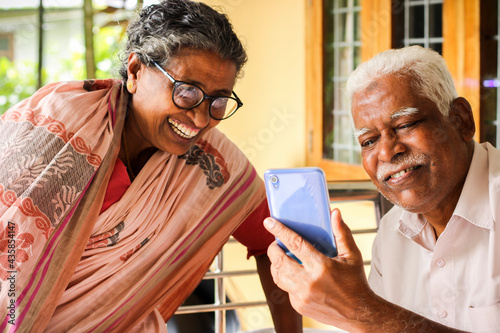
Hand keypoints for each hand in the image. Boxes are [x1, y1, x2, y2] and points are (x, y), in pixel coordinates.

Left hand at [264, 209, 375, 328]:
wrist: (358, 313)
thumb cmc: (355, 282)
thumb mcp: (352, 255)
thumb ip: (341, 233)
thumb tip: (334, 212)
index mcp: (321, 266)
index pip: (295, 244)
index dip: (280, 231)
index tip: (269, 222)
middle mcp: (308, 282)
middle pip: (279, 261)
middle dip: (273, 249)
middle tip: (275, 243)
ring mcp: (302, 296)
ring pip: (278, 276)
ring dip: (276, 264)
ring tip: (281, 257)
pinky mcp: (299, 305)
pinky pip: (286, 288)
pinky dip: (287, 279)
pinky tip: (294, 274)